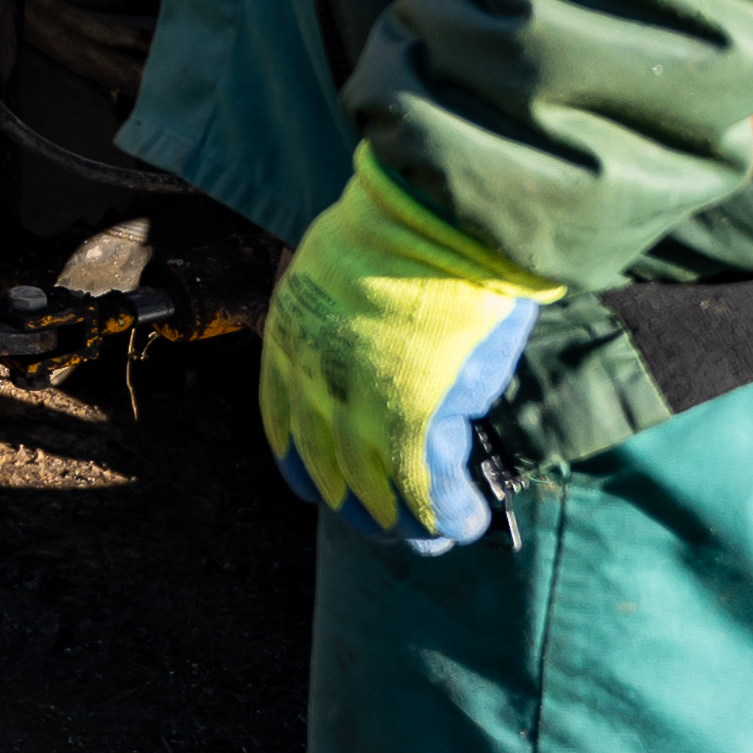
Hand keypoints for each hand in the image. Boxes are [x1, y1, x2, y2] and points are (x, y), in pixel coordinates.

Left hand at [260, 159, 551, 547]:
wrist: (439, 215)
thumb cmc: (407, 229)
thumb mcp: (345, 270)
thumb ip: (349, 322)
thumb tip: (377, 354)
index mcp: (288, 342)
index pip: (284, 428)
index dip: (312, 467)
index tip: (330, 490)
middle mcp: (310, 383)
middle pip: (326, 475)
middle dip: (363, 512)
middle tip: (397, 529)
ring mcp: (357, 407)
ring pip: (376, 496)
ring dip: (409, 527)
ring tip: (438, 536)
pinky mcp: (412, 421)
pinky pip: (427, 493)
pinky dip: (450, 516)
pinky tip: (468, 524)